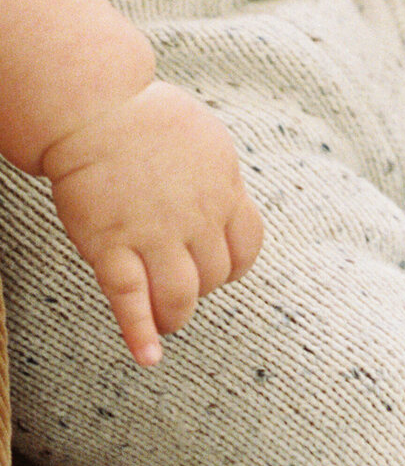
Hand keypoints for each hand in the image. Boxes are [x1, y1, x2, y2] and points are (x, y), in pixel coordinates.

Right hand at [41, 81, 262, 367]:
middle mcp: (197, 218)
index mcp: (225, 190)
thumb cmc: (147, 118)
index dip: (233, 267)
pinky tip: (147, 357)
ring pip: (180, 296)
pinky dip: (140, 334)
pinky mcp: (111, 246)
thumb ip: (220, 180)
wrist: (96, 108)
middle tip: (182, 290)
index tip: (217, 271)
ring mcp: (154, 234)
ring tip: (168, 324)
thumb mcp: (208, 142)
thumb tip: (230, 202)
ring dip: (176, 317)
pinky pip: (131, 301)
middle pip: (215, 276)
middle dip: (202, 289)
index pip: (247, 247)